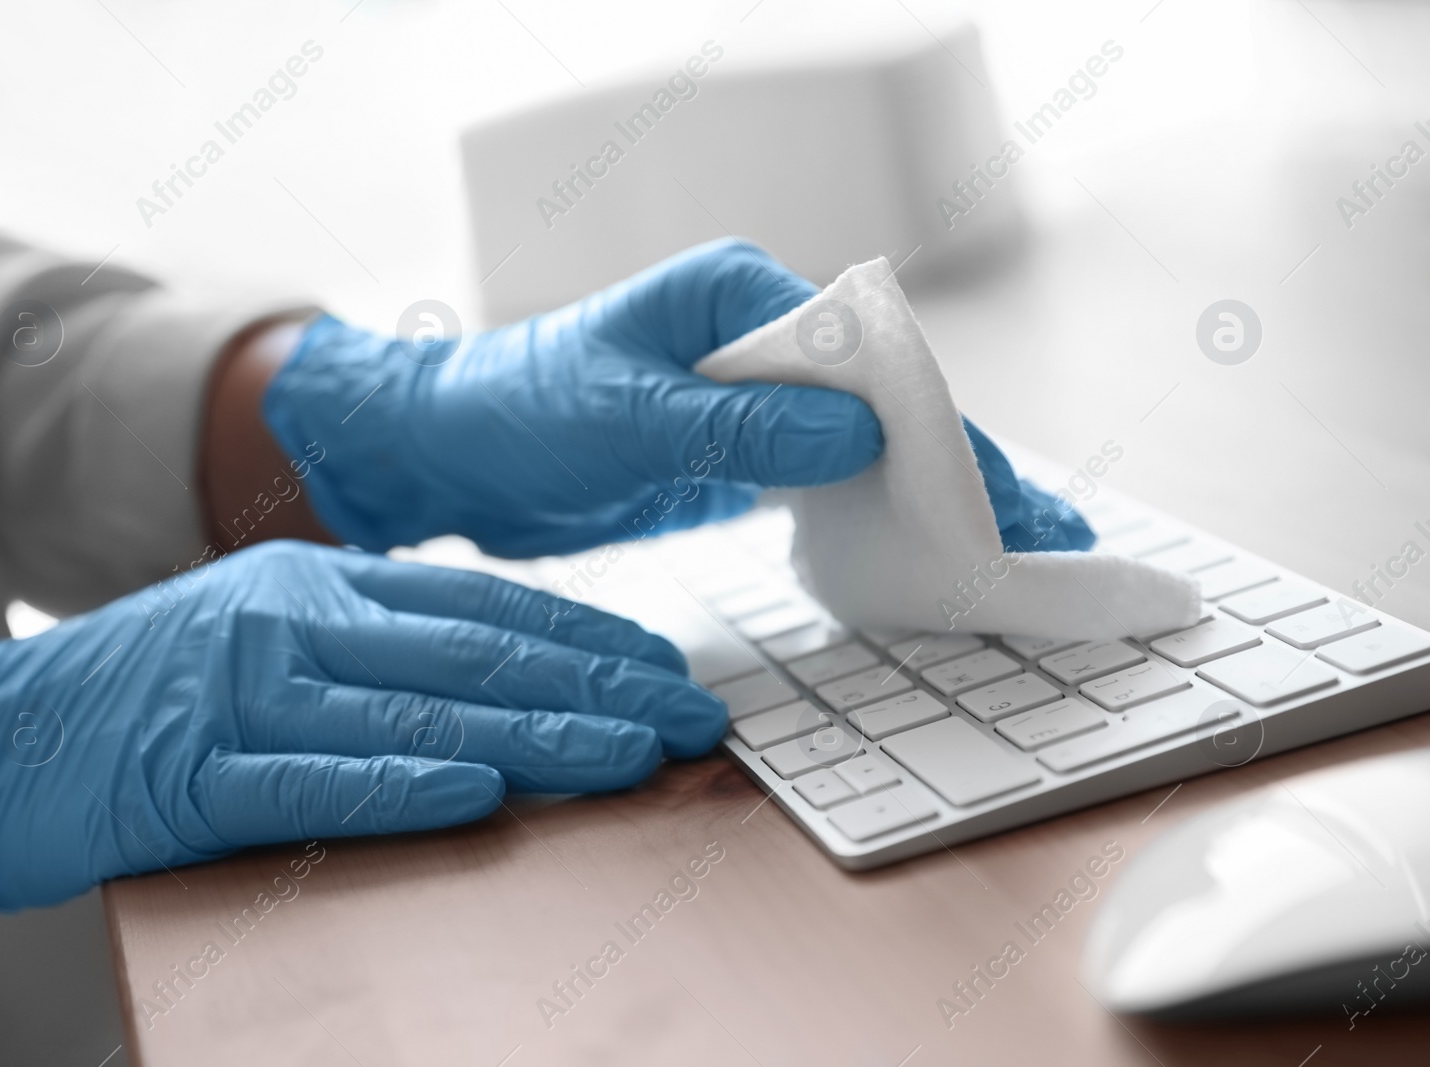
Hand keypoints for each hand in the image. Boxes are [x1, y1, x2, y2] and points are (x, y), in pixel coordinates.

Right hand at [0, 542, 723, 915]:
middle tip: (688, 714)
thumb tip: (497, 682)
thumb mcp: (260, 643)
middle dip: (597, 685)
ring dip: (538, 736)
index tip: (663, 670)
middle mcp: (291, 618)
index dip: (585, 638)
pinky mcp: (190, 768)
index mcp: (317, 583)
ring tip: (630, 754)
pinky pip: (314, 778)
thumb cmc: (133, 702)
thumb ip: (368, 650)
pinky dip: (401, 788)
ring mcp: (240, 688)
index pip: (482, 606)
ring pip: (419, 711)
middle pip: (475, 652)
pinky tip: (479, 796)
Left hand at [258, 239, 1089, 556]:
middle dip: (960, 467)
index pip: (864, 356)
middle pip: (883, 403)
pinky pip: (825, 487)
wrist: (448, 456)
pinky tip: (926, 560)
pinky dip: (875, 521)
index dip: (934, 423)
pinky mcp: (738, 457)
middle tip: (1039, 535)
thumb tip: (855, 436)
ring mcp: (752, 401)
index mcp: (737, 293)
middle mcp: (757, 338)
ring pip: (865, 449)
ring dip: (931, 500)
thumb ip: (733, 425)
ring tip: (1009, 557)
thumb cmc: (514, 411)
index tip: (986, 489)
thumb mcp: (621, 417)